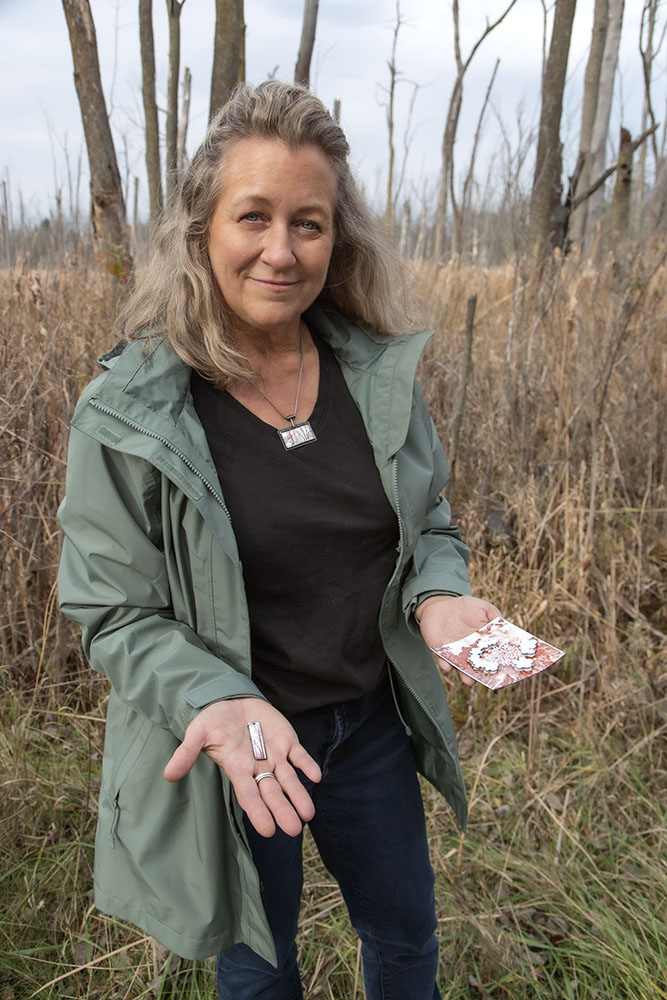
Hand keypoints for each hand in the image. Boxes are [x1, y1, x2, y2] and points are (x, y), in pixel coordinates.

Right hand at [163, 698, 321, 837]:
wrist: (230, 700)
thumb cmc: (212, 721)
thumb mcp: (197, 733)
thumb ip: (186, 753)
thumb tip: (167, 775)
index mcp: (237, 768)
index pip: (248, 795)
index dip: (257, 812)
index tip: (268, 831)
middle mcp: (257, 767)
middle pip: (271, 792)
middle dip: (282, 810)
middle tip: (294, 830)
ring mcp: (274, 754)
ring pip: (289, 779)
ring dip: (299, 794)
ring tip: (308, 814)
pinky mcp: (287, 740)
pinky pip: (300, 755)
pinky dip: (307, 764)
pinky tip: (316, 776)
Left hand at [416, 595, 501, 686]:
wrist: (441, 605)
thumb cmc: (466, 608)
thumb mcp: (484, 609)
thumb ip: (495, 617)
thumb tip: (505, 626)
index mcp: (484, 644)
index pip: (494, 657)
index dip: (500, 664)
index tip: (507, 670)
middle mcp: (470, 652)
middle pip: (478, 667)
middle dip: (482, 675)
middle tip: (489, 680)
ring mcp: (455, 653)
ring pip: (461, 667)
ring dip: (464, 675)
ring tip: (469, 681)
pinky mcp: (439, 650)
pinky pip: (442, 659)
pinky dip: (444, 664)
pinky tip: (448, 667)